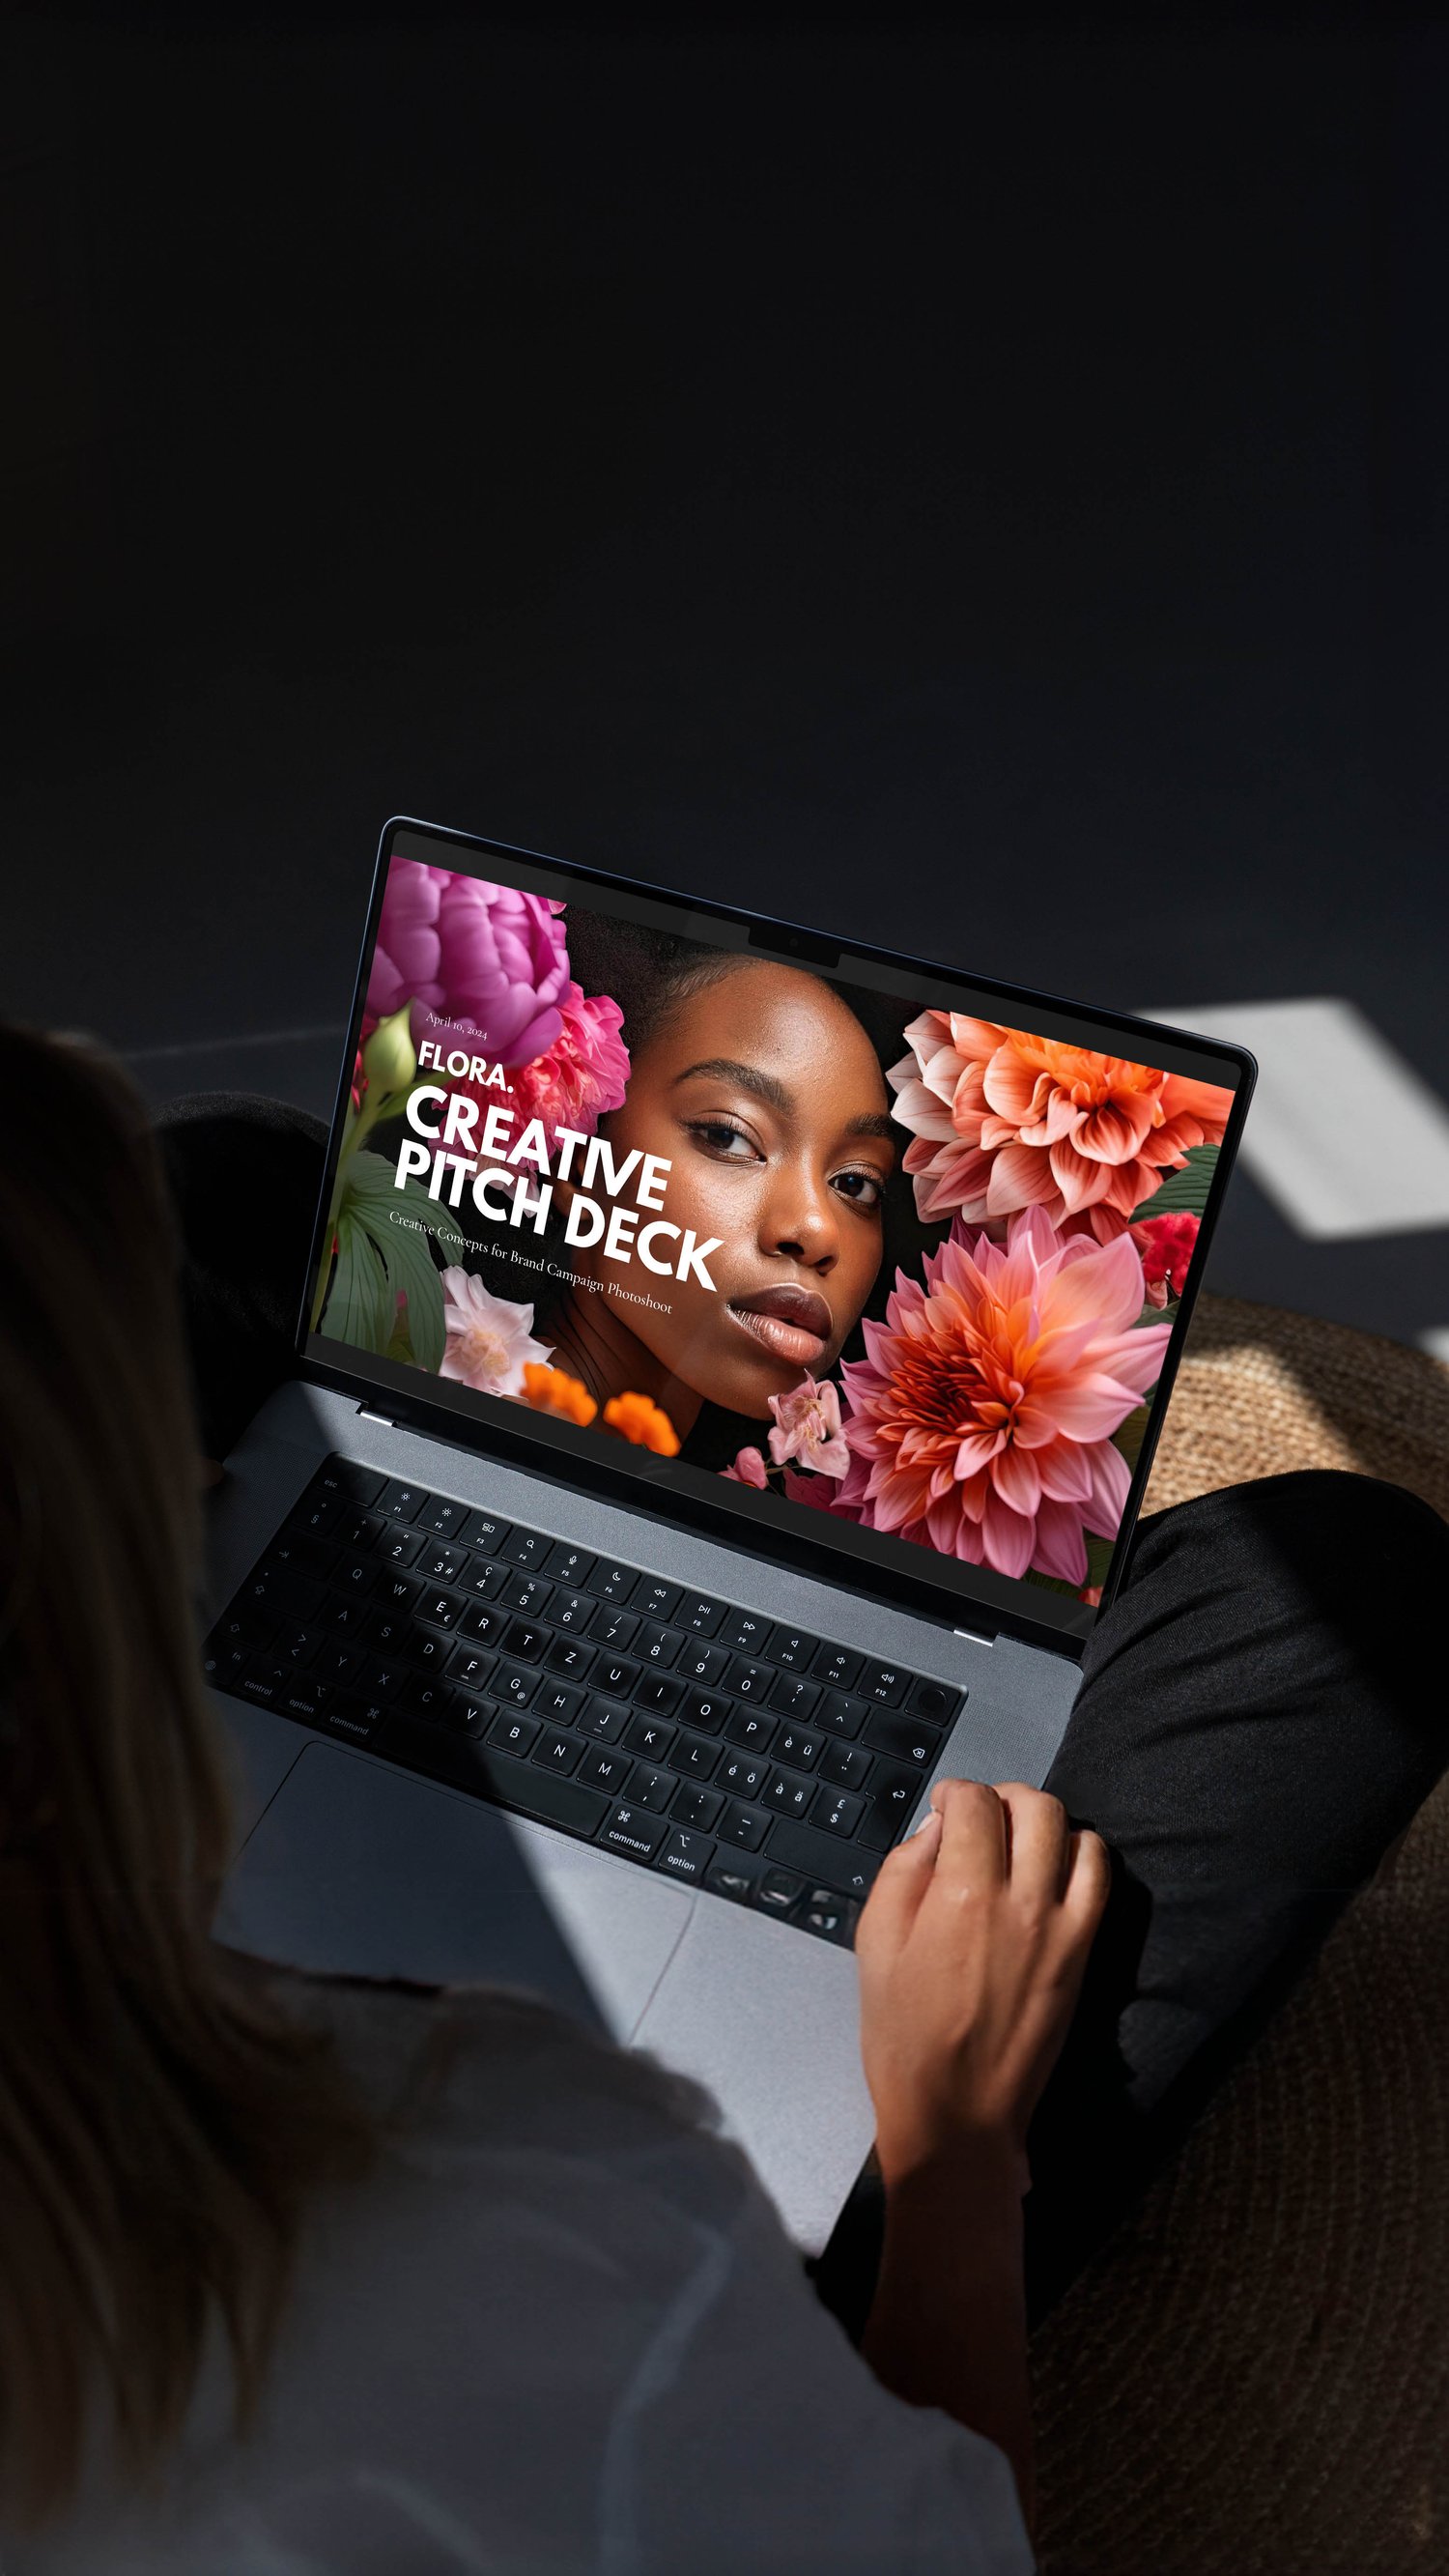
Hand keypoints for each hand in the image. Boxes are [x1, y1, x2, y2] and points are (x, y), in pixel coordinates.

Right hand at [855, 1777, 1109, 2185]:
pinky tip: (1054, 1869)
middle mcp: (1022, 1899)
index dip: (953, 1793)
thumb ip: (902, 1872)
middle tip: (978, 1816)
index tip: (942, 1808)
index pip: (973, 1803)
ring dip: (1043, 1821)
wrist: (958, 2113)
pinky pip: (1100, 1877)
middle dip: (1000, 1796)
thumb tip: (935, 1831)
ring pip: (1072, 1832)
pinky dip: (1082, 1854)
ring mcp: (1062, 1926)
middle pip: (1031, 1805)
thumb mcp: (874, 1945)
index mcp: (962, 1894)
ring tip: (1017, 1839)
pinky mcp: (1084, 1952)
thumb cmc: (904, 2037)